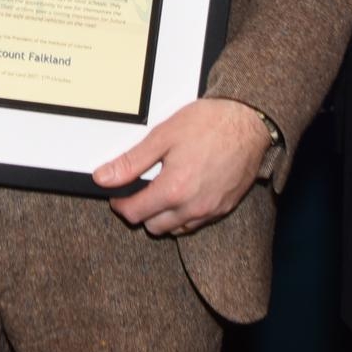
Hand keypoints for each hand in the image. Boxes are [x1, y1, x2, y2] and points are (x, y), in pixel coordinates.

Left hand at [94, 97, 273, 236]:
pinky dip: (184, 215)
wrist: (248, 122)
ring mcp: (211, 210)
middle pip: (154, 227)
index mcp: (173, 190)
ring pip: (176, 229)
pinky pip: (197, 223)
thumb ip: (131, 162)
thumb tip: (103, 178)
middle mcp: (193, 207)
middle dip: (141, 212)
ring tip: (161, 191)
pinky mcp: (225, 208)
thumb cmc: (208, 124)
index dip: (121, 205)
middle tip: (139, 190)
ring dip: (163, 216)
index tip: (117, 194)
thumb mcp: (162, 137)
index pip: (135, 214)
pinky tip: (183, 193)